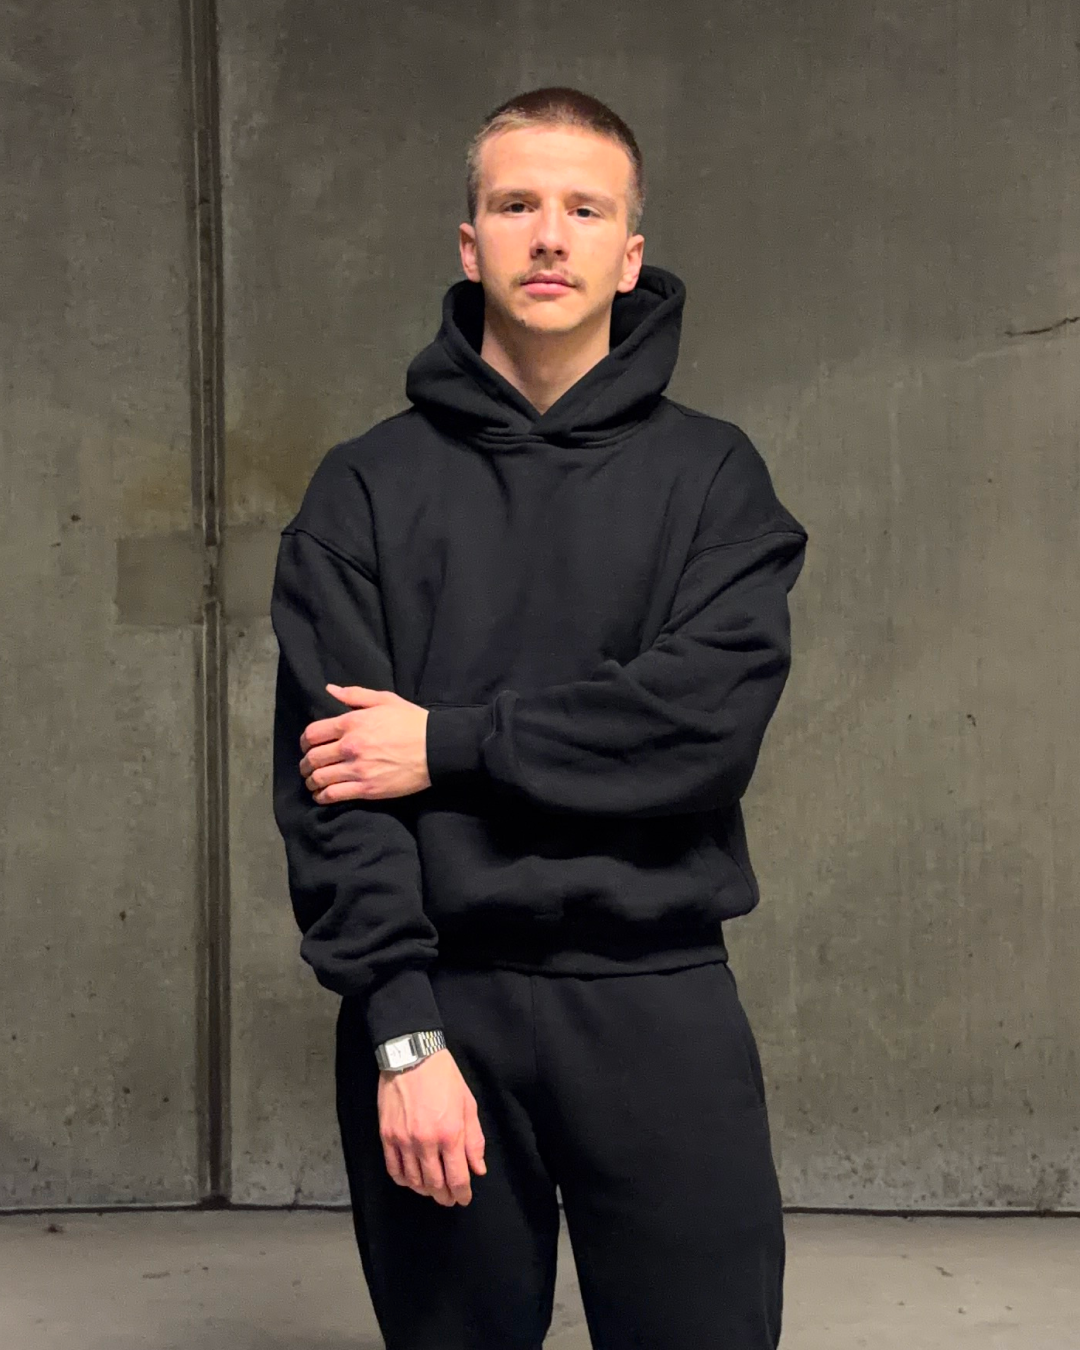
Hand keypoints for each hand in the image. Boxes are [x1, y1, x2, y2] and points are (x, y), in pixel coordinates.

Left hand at [299, 684, 430, 802]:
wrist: (436, 748)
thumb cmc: (413, 722)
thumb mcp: (385, 700)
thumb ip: (355, 695)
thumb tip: (330, 690)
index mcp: (352, 722)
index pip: (313, 733)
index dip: (304, 742)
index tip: (306, 747)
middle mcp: (350, 746)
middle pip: (313, 758)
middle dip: (305, 764)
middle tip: (307, 768)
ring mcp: (357, 769)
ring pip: (320, 778)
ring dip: (311, 782)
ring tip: (313, 783)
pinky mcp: (367, 789)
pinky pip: (334, 795)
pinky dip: (322, 797)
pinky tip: (322, 796)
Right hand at [377, 1048, 487, 1204]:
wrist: (412, 1056)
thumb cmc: (445, 1078)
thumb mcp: (468, 1104)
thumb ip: (474, 1140)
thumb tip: (477, 1169)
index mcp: (450, 1134)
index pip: (457, 1177)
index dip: (462, 1193)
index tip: (463, 1199)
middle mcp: (426, 1142)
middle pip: (435, 1183)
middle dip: (444, 1196)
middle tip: (449, 1199)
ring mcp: (404, 1140)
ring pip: (414, 1180)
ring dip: (425, 1190)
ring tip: (432, 1190)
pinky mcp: (387, 1136)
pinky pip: (393, 1169)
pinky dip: (403, 1180)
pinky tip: (411, 1180)